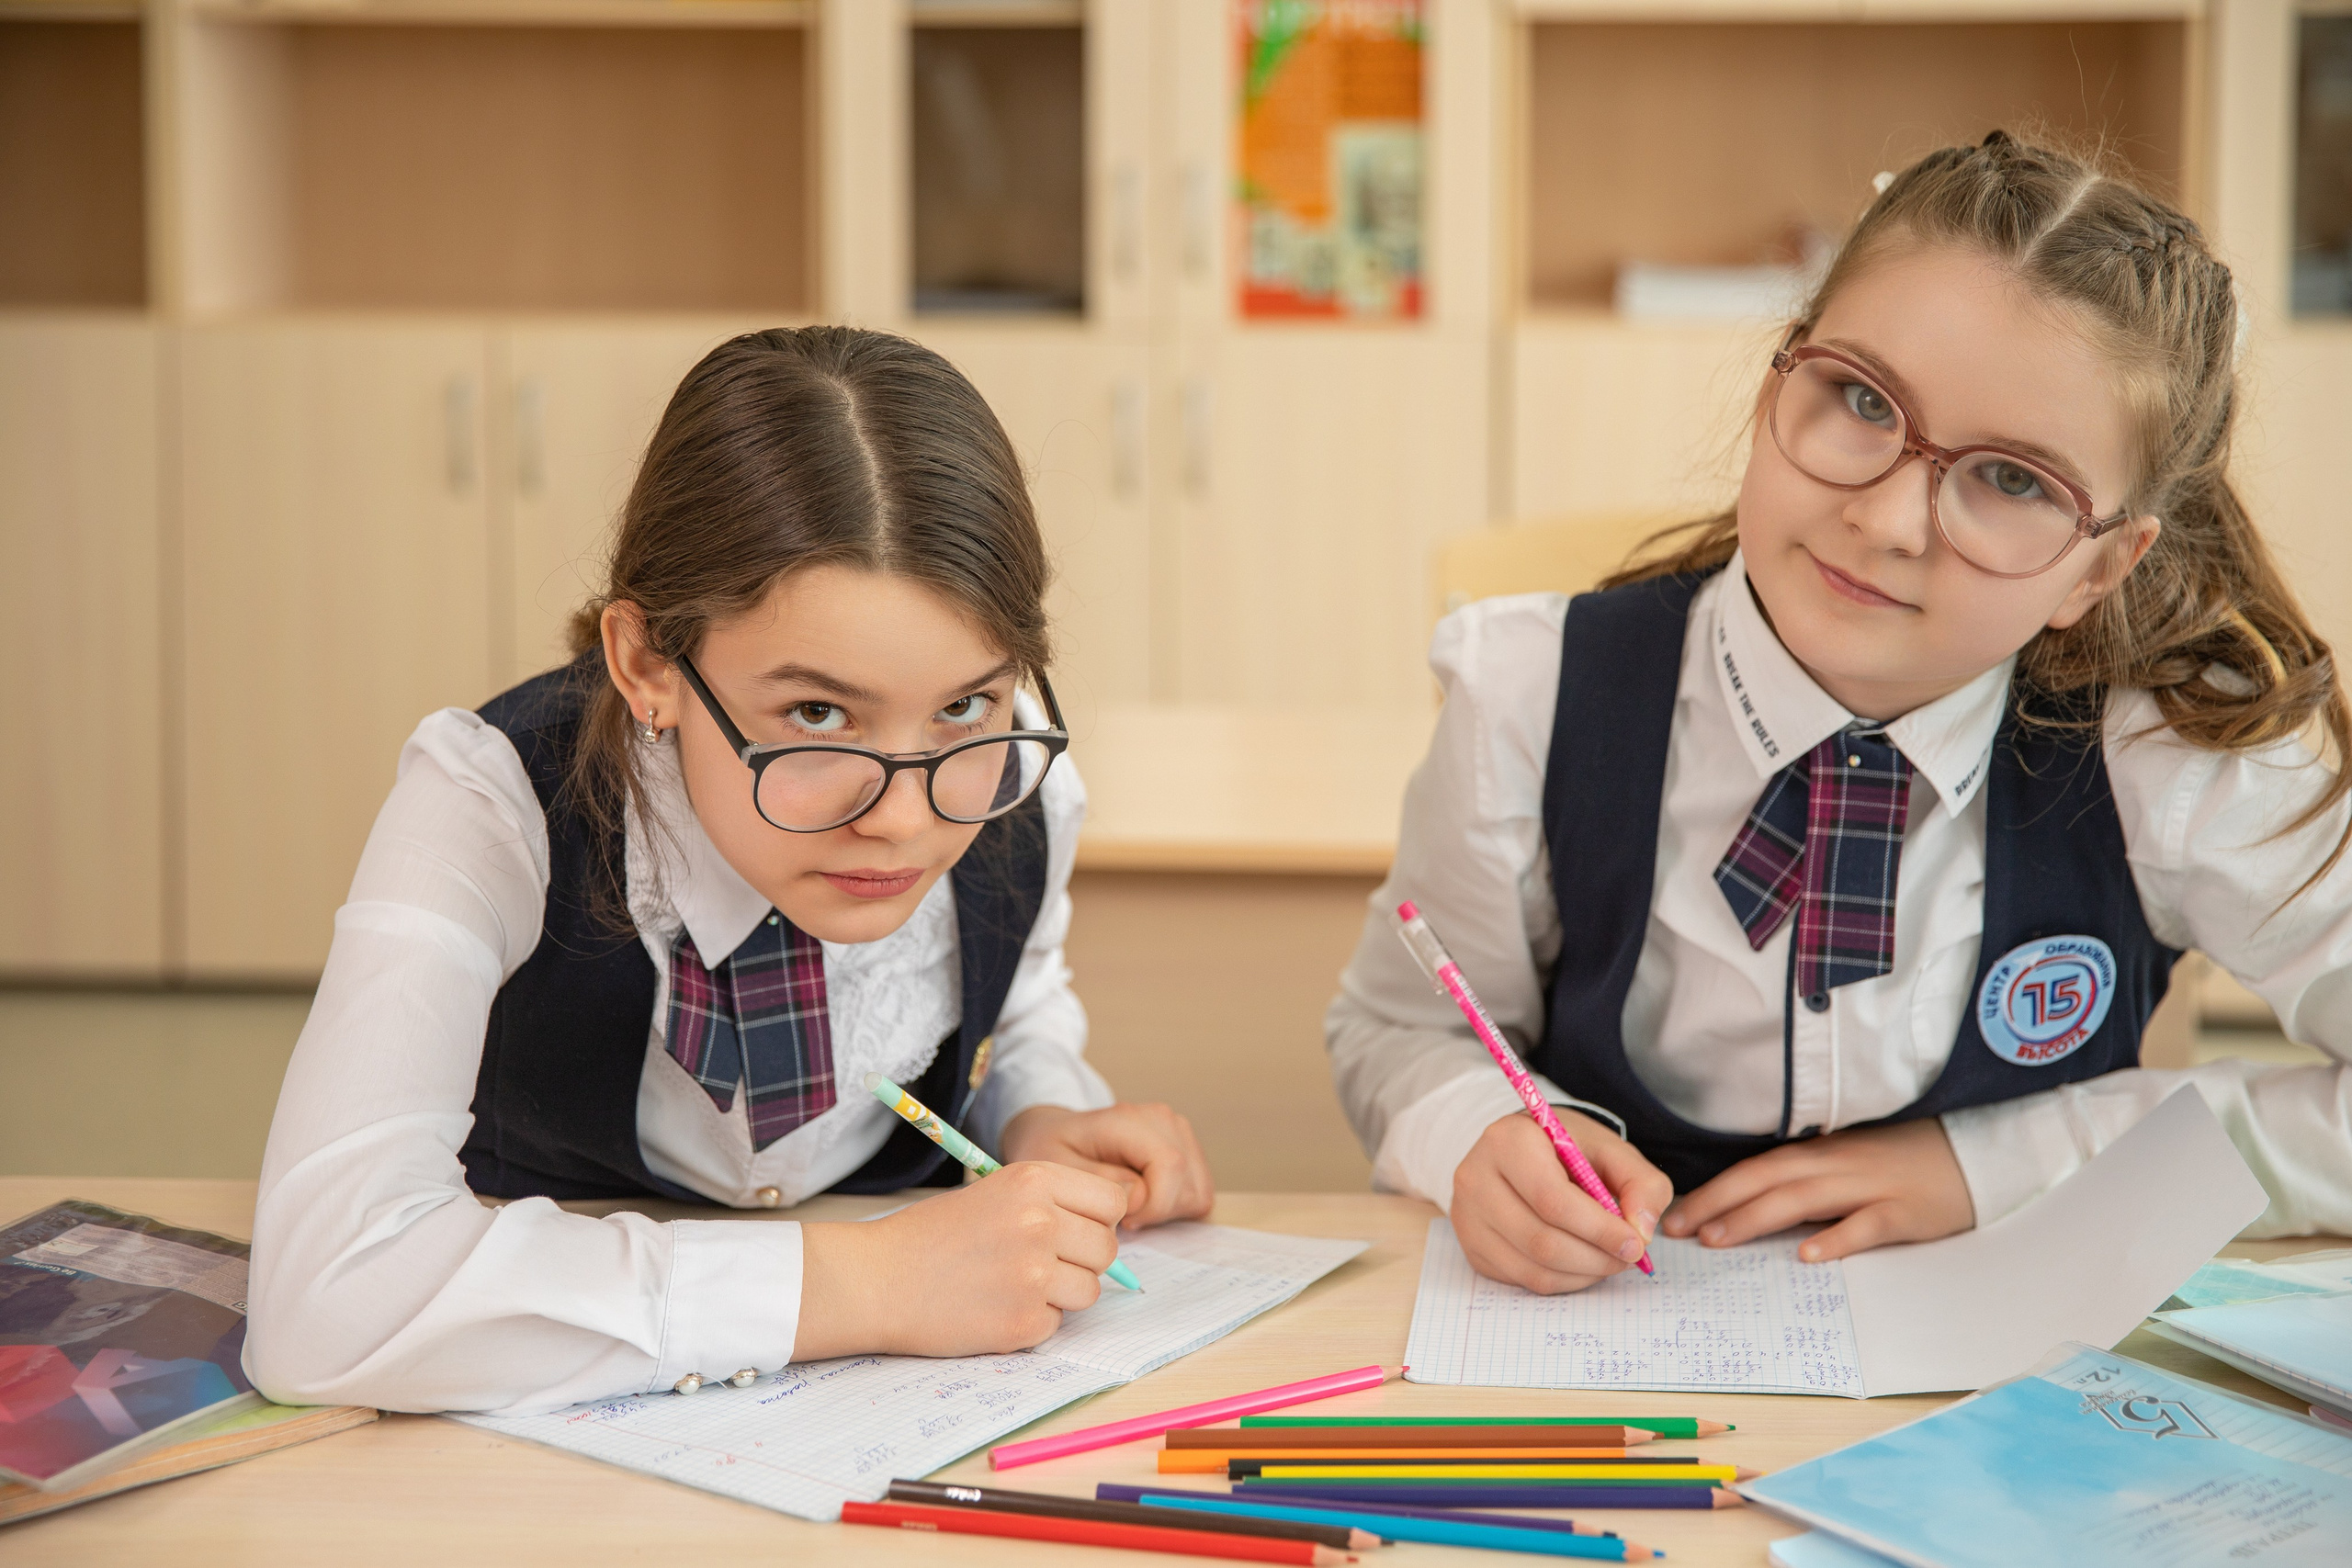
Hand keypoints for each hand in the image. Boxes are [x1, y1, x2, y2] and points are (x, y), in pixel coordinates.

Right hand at [793, 1161, 1126, 1358]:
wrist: (874, 1279)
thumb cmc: (929, 1236)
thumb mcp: (992, 1194)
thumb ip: (1050, 1206)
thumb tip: (1104, 1234)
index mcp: (1033, 1181)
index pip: (1112, 1202)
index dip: (1097, 1220)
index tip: (1075, 1231)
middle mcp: (1040, 1222)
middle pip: (1107, 1249)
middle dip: (1083, 1261)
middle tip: (1042, 1266)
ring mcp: (1034, 1275)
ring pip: (1088, 1292)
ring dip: (1061, 1295)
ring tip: (1013, 1286)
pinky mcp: (1022, 1322)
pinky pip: (1056, 1325)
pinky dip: (1032, 1322)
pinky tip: (993, 1308)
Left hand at [1000, 1103, 1215, 1227]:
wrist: (1055, 1133)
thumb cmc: (1051, 1150)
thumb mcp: (1056, 1169)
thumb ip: (1098, 1183)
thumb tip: (1141, 1196)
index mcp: (1129, 1120)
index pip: (1170, 1165)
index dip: (1154, 1206)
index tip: (1123, 1221)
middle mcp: (1163, 1120)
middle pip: (1188, 1184)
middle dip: (1159, 1214)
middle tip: (1122, 1216)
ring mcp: (1179, 1132)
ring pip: (1198, 1192)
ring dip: (1168, 1212)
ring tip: (1131, 1207)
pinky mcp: (1187, 1149)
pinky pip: (1198, 1192)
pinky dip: (1175, 1207)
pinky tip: (1145, 1202)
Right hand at [1450, 1111, 1671, 1293]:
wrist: (1523, 1151)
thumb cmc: (1569, 1149)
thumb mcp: (1612, 1151)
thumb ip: (1642, 1184)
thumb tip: (1642, 1231)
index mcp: (1508, 1141)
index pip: (1552, 1200)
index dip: (1599, 1229)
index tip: (1636, 1243)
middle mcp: (1476, 1178)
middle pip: (1541, 1241)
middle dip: (1596, 1257)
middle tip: (1630, 1257)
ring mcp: (1467, 1216)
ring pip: (1533, 1268)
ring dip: (1584, 1273)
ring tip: (1609, 1259)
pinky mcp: (1471, 1247)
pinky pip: (1523, 1280)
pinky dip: (1564, 1280)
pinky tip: (1582, 1262)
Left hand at [1659, 1118, 1975, 1262]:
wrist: (1971, 1152)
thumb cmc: (1900, 1162)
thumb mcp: (1845, 1164)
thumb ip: (1804, 1183)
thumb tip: (1750, 1213)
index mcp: (1818, 1154)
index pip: (1754, 1171)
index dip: (1713, 1192)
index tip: (1674, 1216)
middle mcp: (1835, 1165)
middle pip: (1766, 1181)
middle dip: (1717, 1204)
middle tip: (1678, 1231)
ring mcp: (1869, 1186)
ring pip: (1803, 1199)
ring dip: (1756, 1218)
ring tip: (1719, 1239)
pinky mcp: (1904, 1211)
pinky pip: (1865, 1225)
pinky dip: (1835, 1238)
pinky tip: (1807, 1255)